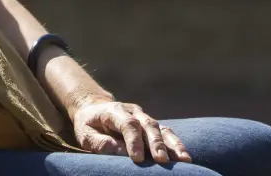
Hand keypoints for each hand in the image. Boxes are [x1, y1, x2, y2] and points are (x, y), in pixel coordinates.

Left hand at [72, 97, 191, 163]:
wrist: (94, 109)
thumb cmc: (88, 125)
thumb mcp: (86, 134)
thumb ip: (101, 143)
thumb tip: (121, 152)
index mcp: (114, 111)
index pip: (128, 124)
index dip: (134, 141)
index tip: (138, 158)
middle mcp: (133, 112)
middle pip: (148, 125)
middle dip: (156, 143)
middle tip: (161, 160)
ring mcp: (144, 117)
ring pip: (161, 128)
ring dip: (172, 144)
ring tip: (183, 160)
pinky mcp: (151, 126)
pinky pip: (166, 133)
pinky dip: (175, 144)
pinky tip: (184, 157)